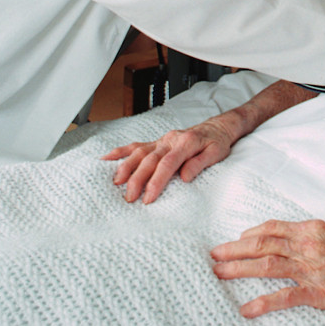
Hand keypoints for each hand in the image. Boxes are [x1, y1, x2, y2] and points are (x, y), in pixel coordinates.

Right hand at [103, 116, 237, 203]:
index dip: (156, 181)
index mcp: (186, 143)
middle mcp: (170, 140)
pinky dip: (121, 152)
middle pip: (149, 159)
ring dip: (126, 166)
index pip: (167, 163)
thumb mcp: (217, 153)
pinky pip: (136, 145)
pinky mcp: (156, 142)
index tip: (148, 197)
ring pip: (139, 151)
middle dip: (138, 179)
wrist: (216, 128)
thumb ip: (200, 163)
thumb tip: (185, 176)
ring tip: (116, 182)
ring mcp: (161, 140)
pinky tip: (107, 159)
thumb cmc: (217, 142)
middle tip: (129, 198)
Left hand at [210, 219, 324, 317]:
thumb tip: (297, 241)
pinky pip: (284, 296)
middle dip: (235, 250)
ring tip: (219, 273)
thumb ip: (318, 238)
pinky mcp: (320, 292)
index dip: (251, 234)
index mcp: (315, 229)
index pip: (274, 228)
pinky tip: (247, 308)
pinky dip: (262, 302)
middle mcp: (310, 244)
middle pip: (263, 244)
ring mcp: (313, 268)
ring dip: (239, 269)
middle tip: (215, 255)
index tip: (237, 240)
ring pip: (267, 265)